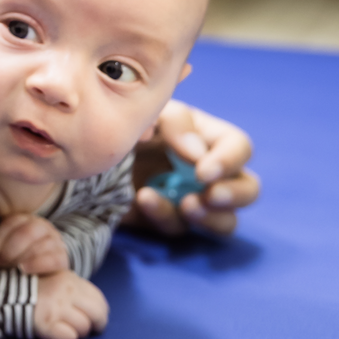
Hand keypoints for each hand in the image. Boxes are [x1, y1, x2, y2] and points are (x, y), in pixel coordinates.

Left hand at [0, 214, 69, 273]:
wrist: (44, 273)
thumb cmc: (17, 260)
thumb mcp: (6, 249)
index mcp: (26, 220)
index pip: (12, 222)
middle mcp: (42, 227)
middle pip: (26, 232)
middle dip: (10, 249)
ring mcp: (54, 241)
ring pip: (39, 244)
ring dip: (22, 257)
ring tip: (10, 269)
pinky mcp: (62, 257)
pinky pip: (52, 258)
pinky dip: (37, 263)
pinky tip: (24, 269)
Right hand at [33, 271, 108, 338]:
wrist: (3, 293)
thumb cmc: (33, 289)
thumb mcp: (57, 280)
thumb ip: (77, 291)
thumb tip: (99, 311)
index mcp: (71, 280)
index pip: (100, 301)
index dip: (100, 314)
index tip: (93, 320)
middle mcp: (66, 292)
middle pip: (97, 315)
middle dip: (94, 326)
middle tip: (84, 329)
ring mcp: (56, 307)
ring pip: (83, 328)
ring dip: (75, 332)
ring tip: (62, 327)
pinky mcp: (46, 324)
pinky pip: (68, 338)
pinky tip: (56, 334)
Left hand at [128, 100, 258, 236]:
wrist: (91, 148)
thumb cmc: (128, 121)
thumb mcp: (151, 112)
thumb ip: (175, 124)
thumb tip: (198, 153)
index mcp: (208, 137)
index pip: (239, 147)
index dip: (229, 160)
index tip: (203, 171)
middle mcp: (208, 171)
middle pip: (248, 188)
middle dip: (234, 194)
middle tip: (209, 195)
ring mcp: (193, 199)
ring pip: (226, 220)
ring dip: (210, 217)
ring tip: (186, 206)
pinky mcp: (170, 219)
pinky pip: (180, 227)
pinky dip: (166, 216)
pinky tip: (144, 199)